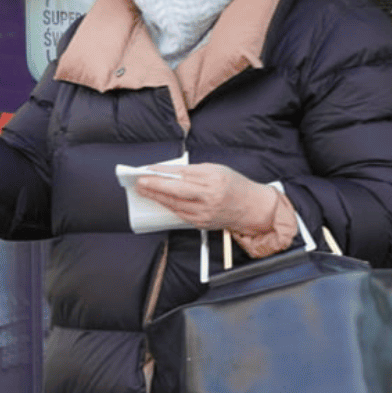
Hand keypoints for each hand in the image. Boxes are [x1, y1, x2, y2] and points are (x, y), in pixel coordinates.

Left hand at [131, 163, 295, 256]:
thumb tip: (168, 172)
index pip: (182, 175)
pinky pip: (180, 214)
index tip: (148, 169)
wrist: (252, 207)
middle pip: (175, 191)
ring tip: (144, 191)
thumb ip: (192, 171)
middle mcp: (210, 197)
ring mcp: (206, 212)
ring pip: (175, 204)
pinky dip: (169, 207)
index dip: (162, 172)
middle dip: (154, 186)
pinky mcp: (203, 223)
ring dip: (157, 197)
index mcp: (213, 179)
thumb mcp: (216, 169)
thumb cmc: (234, 185)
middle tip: (139, 182)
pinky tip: (160, 201)